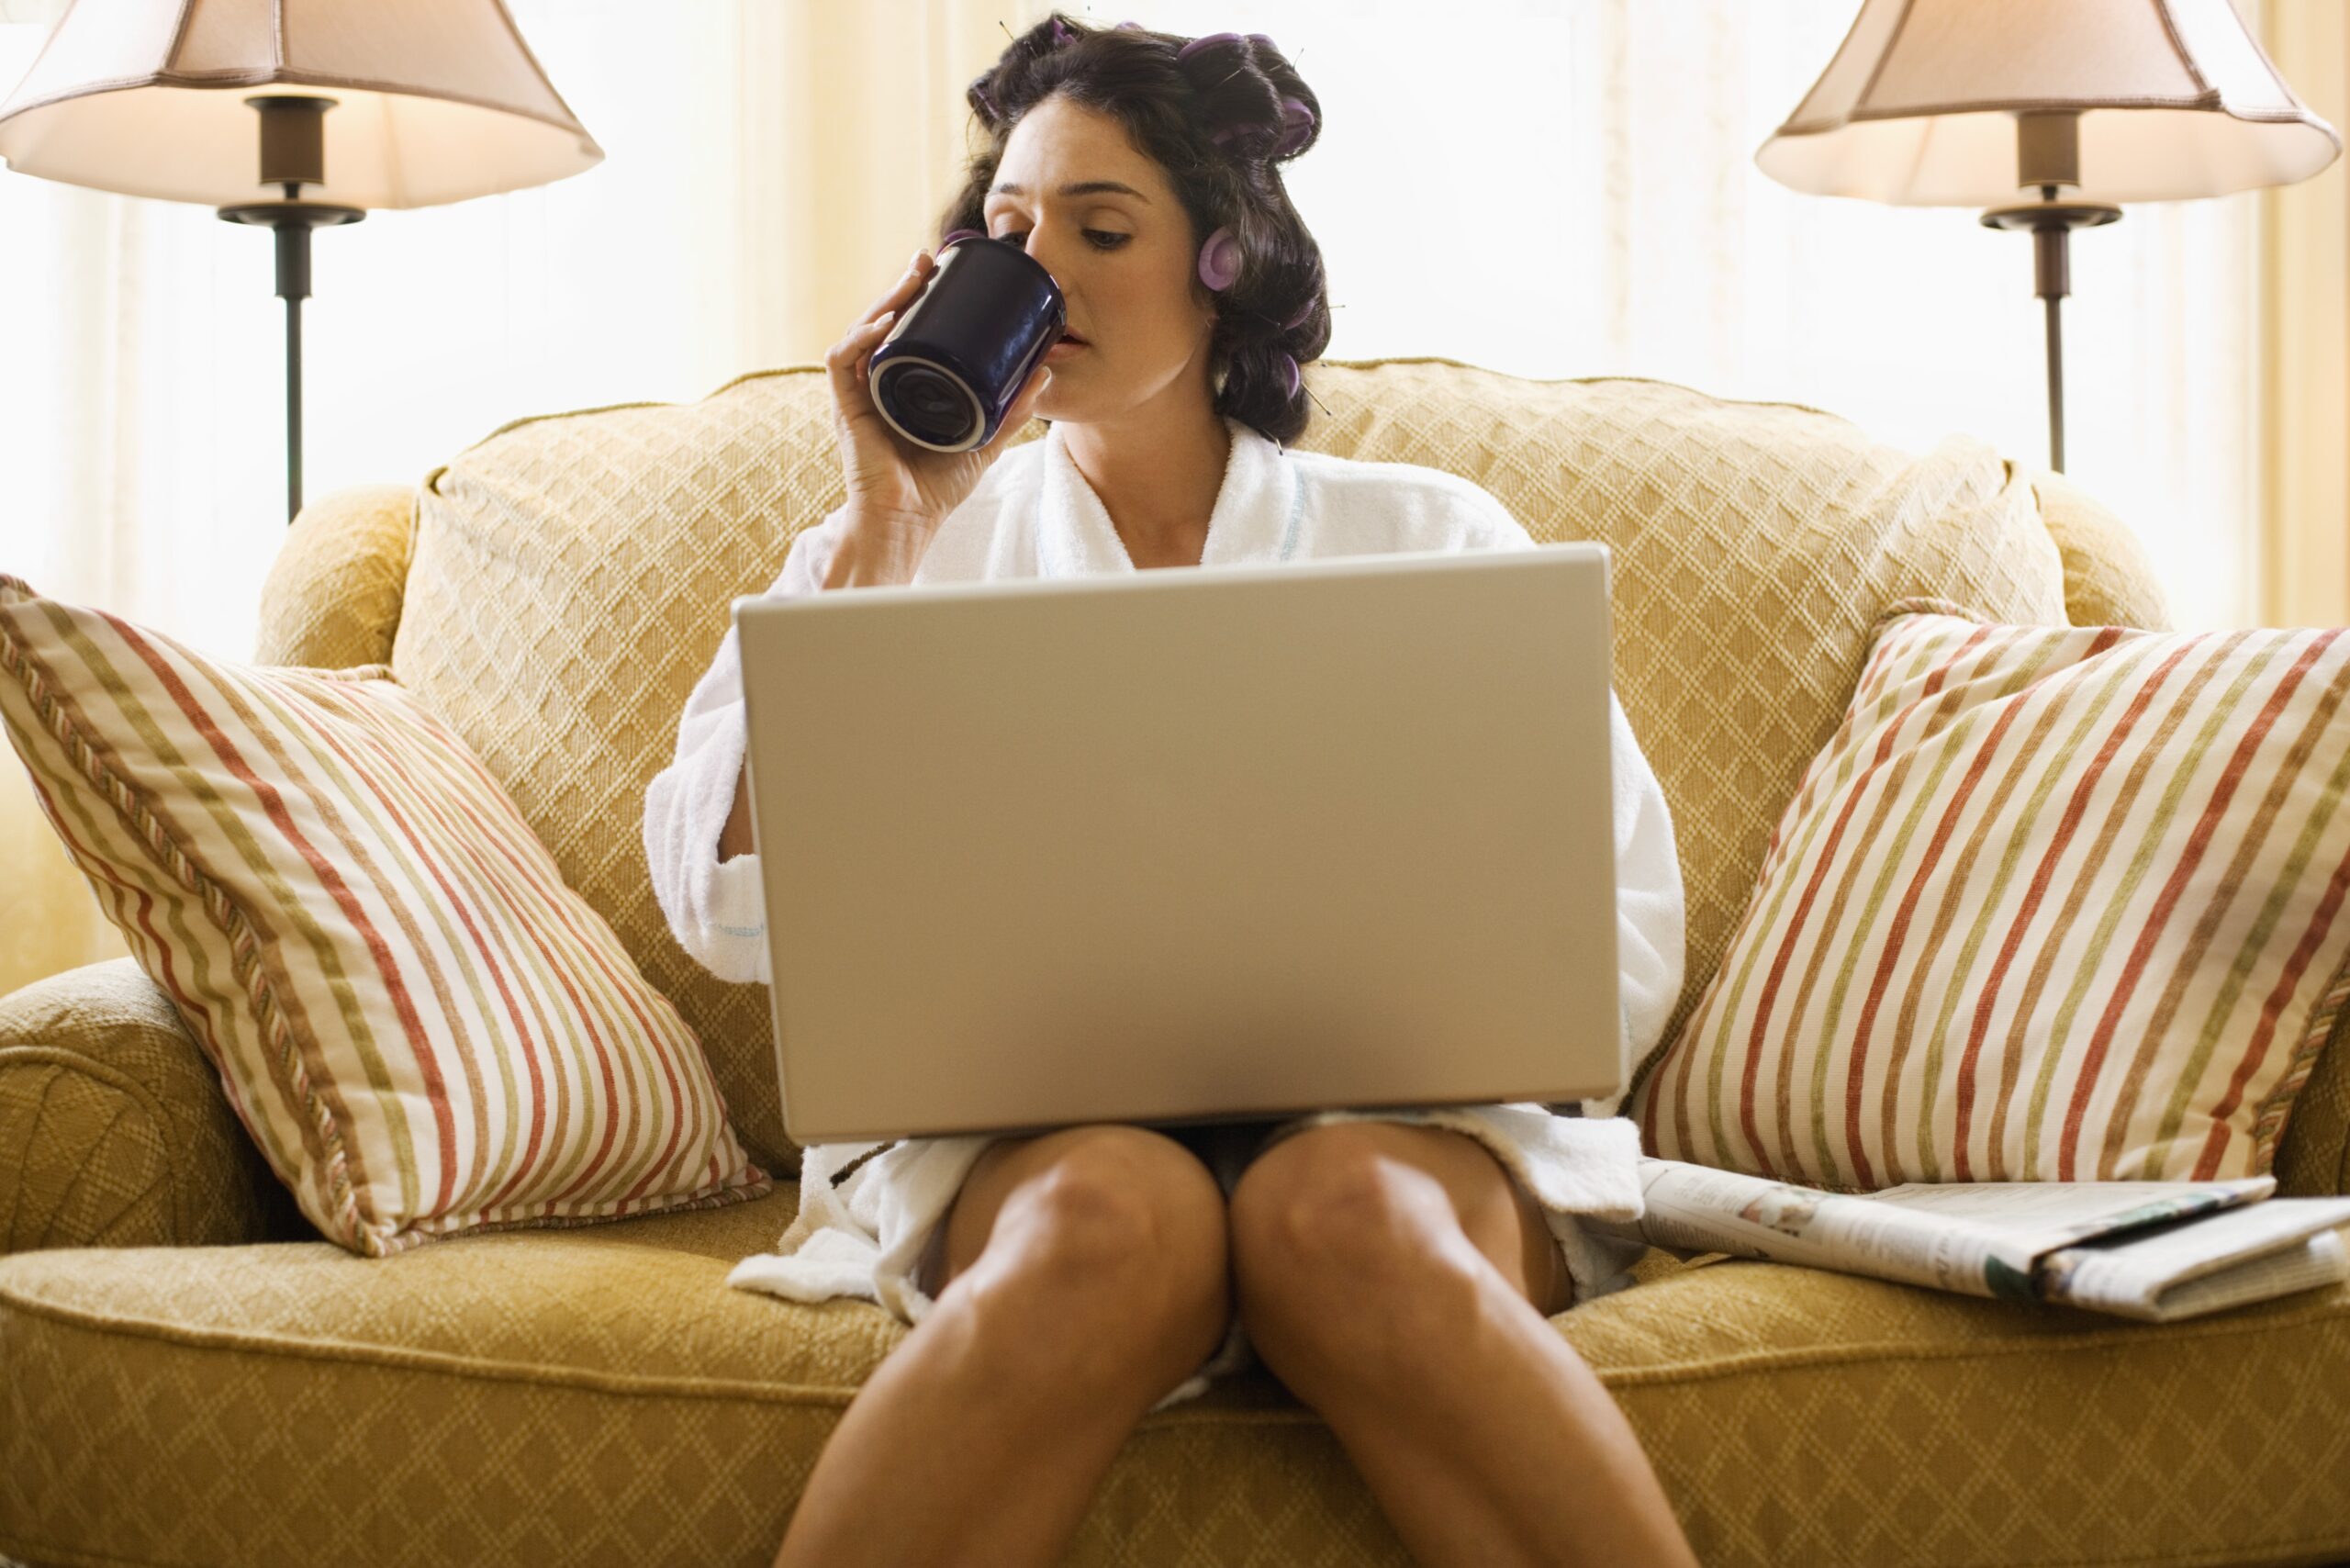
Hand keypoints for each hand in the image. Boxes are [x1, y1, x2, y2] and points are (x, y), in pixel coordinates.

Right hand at [824, 248, 1052, 540]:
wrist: (907, 523)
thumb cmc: (936, 488)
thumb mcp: (984, 440)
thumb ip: (1013, 410)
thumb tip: (1044, 372)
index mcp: (903, 385)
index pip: (905, 330)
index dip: (917, 298)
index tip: (940, 271)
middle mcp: (877, 383)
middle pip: (882, 322)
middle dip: (902, 287)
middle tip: (927, 260)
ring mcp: (859, 394)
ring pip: (861, 331)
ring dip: (884, 301)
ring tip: (911, 280)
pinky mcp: (845, 408)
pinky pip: (842, 361)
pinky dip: (860, 337)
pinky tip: (884, 323)